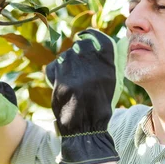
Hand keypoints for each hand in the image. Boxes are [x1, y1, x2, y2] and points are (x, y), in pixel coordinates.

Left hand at [45, 29, 126, 163]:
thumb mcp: (110, 84)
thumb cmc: (98, 107)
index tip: (84, 35)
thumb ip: (104, 64)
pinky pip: (54, 67)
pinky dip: (55, 72)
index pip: (98, 38)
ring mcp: (76, 72)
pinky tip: (60, 82)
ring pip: (65, 57)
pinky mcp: (61, 80)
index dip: (90, 35)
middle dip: (76, 51)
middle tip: (76, 64)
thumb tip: (93, 45)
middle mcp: (92, 66)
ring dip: (66, 64)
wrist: (85, 128)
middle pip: (80, 46)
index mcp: (107, 67)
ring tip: (71, 80)